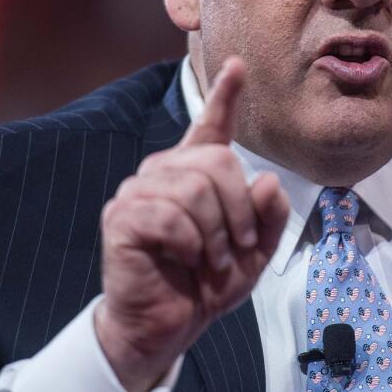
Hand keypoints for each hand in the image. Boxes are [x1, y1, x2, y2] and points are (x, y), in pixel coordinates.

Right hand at [94, 57, 289, 391]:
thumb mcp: (255, 252)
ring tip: (213, 258)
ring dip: (216, 231)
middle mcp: (164, 172)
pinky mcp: (123, 217)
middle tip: (239, 243)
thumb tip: (268, 181)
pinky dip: (190, 242)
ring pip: (194, 188)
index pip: (211, 126)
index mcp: (195, 174)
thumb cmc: (206, 283)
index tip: (237, 66)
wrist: (167, 325)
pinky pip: (169, 215)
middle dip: (239, 208)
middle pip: (216, 162)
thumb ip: (269, 216)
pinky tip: (188, 258)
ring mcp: (139, 191)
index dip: (225, 95)